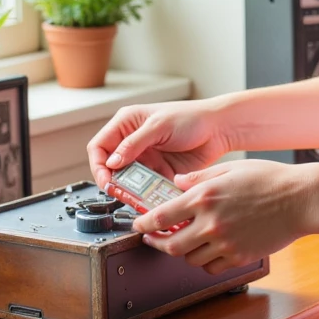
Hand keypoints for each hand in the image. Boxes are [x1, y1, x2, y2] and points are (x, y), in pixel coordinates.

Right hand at [86, 100, 233, 190]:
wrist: (219, 129)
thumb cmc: (192, 117)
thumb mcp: (159, 126)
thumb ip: (134, 143)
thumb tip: (111, 162)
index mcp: (127, 124)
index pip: (99, 146)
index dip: (98, 165)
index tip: (106, 180)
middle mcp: (132, 143)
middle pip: (109, 167)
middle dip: (112, 182)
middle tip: (118, 193)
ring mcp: (145, 159)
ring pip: (126, 181)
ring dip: (127, 191)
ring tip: (133, 199)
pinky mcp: (158, 173)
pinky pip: (144, 189)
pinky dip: (144, 196)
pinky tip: (149, 201)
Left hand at [133, 157, 315, 274]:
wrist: (302, 200)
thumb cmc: (271, 180)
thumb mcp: (231, 168)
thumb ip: (200, 178)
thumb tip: (177, 183)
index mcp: (205, 197)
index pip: (161, 217)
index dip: (144, 224)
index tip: (139, 226)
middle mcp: (211, 222)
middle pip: (170, 244)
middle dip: (157, 243)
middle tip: (154, 240)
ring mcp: (225, 243)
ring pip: (190, 258)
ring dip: (183, 252)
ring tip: (186, 241)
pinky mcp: (239, 256)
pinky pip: (212, 267)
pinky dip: (205, 261)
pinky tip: (209, 250)